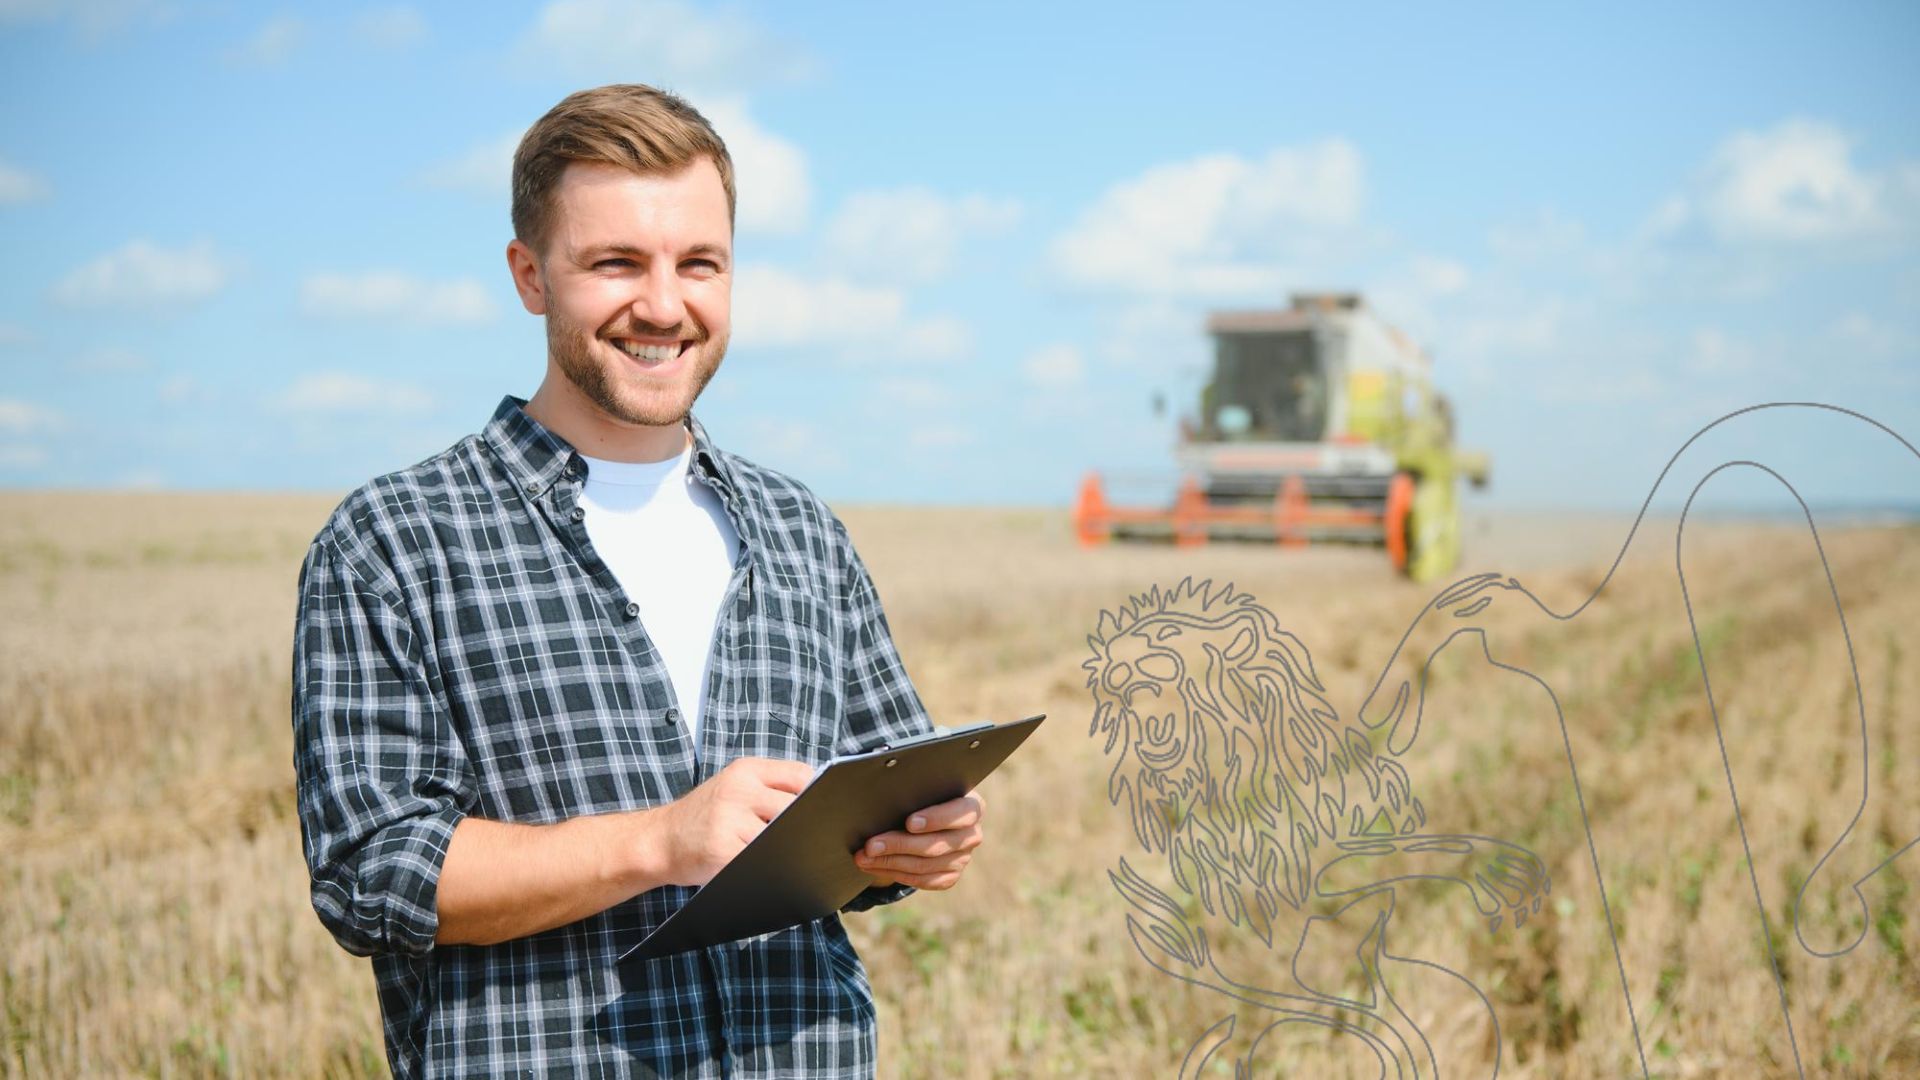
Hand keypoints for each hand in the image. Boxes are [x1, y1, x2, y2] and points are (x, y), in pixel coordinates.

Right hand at [651, 756, 812, 887]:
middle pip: (795, 807)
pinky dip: (767, 867)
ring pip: (781, 837)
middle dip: (802, 826)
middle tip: (802, 840)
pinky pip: (760, 861)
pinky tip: (763, 869)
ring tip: (777, 854)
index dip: (815, 795)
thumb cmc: (703, 817)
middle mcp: (738, 790)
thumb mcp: (734, 787)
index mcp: (746, 770)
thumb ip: (770, 789)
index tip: (817, 811)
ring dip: (785, 850)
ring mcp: (729, 820)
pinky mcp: (723, 851)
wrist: (658, 840)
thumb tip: (818, 805)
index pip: (801, 775)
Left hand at [852, 788, 985, 890]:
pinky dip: (894, 874)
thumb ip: (914, 792)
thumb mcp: (925, 789)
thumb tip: (881, 797)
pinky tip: (873, 866)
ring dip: (889, 862)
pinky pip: (922, 880)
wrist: (930, 818)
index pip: (962, 813)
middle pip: (937, 844)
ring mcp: (963, 858)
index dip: (936, 819)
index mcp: (972, 806)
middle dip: (899, 845)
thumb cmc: (924, 796)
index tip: (909, 822)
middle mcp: (972, 834)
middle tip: (871, 845)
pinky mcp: (950, 876)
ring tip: (863, 857)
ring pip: (925, 866)